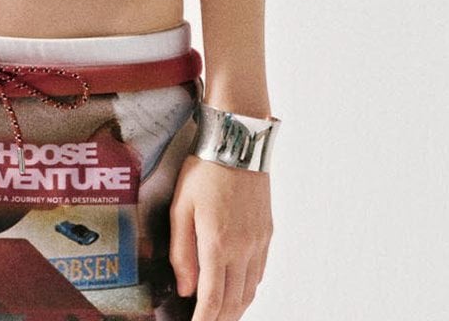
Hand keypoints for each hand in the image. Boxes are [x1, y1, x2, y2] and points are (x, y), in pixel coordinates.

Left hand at [168, 154, 272, 319]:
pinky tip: (237, 288)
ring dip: (236, 308)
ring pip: (250, 291)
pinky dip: (248, 289)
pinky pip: (259, 273)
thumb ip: (181, 251)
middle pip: (234, 302)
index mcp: (217, 243)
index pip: (213, 299)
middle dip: (220, 319)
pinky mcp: (267, 233)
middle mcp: (243, 248)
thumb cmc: (205, 170)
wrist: (238, 144)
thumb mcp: (181, 206)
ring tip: (221, 314)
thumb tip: (185, 288)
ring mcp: (258, 242)